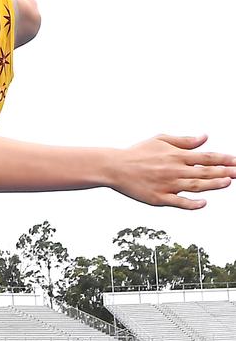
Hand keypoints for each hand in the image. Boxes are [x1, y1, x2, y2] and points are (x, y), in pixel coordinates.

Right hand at [110, 134, 235, 208]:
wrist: (115, 167)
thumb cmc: (137, 153)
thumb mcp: (161, 140)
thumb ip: (184, 141)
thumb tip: (204, 137)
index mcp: (176, 155)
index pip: (206, 157)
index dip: (224, 159)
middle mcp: (174, 169)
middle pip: (205, 172)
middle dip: (225, 172)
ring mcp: (167, 184)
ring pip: (195, 186)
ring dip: (213, 185)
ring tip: (227, 183)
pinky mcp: (158, 198)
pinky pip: (178, 202)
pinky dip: (191, 203)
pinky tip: (203, 203)